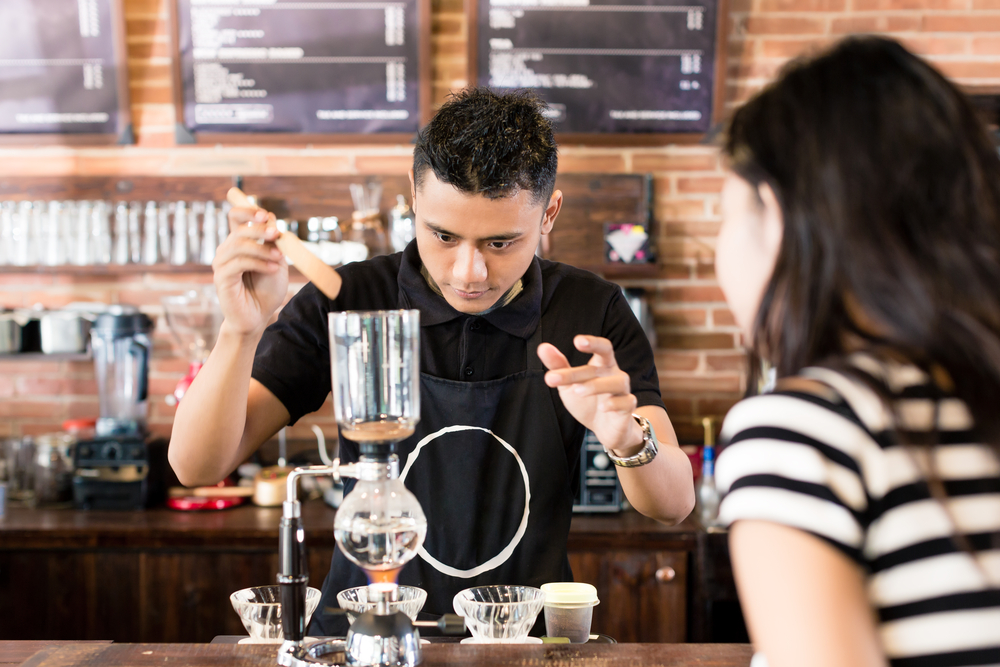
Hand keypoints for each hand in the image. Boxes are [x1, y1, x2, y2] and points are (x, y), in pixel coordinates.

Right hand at [212, 206, 288, 336]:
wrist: (258, 316)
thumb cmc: (266, 289)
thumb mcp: (276, 261)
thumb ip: (273, 242)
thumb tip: (271, 218)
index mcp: (239, 243)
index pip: (235, 217)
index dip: (248, 211)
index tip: (266, 215)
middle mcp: (226, 250)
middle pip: (239, 230)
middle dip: (260, 230)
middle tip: (277, 234)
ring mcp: (222, 264)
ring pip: (239, 245)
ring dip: (262, 249)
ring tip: (279, 258)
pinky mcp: (221, 278)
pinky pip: (239, 263)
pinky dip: (259, 263)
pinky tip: (273, 269)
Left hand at [538, 335, 643, 453]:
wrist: (604, 429)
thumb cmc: (587, 401)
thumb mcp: (568, 384)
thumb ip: (558, 366)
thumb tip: (543, 347)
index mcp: (602, 365)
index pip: (603, 347)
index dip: (593, 342)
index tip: (577, 341)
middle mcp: (614, 374)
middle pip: (603, 363)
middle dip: (580, 370)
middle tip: (556, 376)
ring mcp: (623, 390)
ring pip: (618, 381)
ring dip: (596, 385)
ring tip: (577, 391)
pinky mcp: (627, 408)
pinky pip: (627, 402)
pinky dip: (615, 403)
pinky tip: (603, 408)